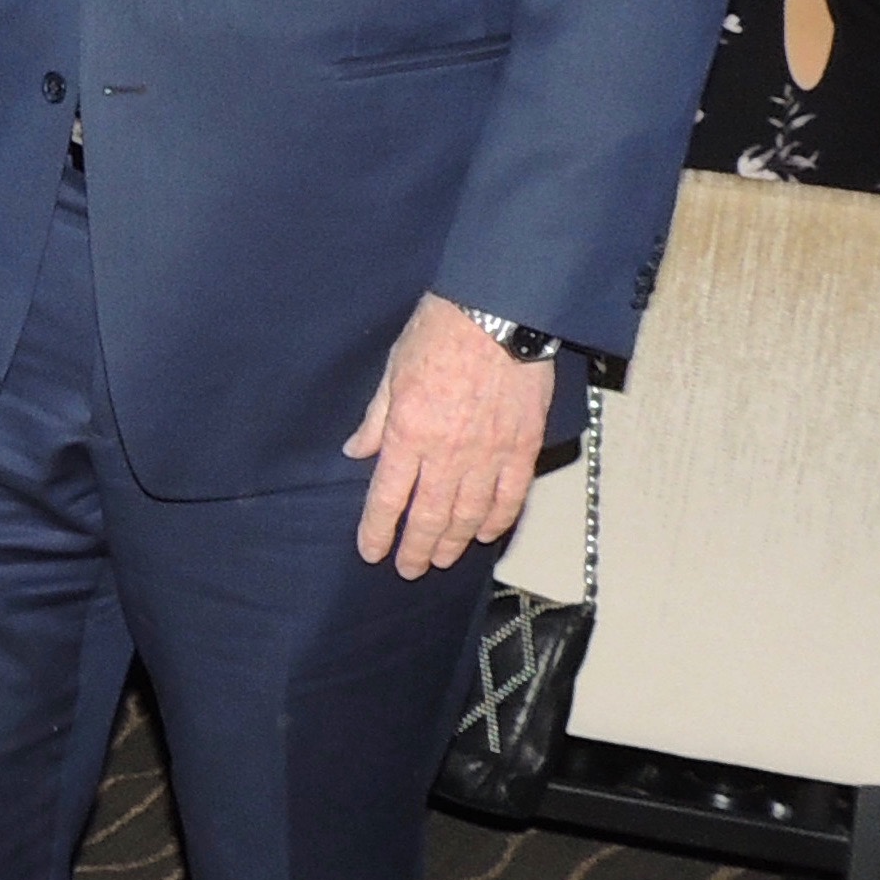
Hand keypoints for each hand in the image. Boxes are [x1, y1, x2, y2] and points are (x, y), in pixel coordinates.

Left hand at [344, 292, 554, 578]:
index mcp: (408, 432)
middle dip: (415, 549)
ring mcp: (488, 453)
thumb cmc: (439, 331)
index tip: (372, 552)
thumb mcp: (392, 372)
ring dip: (453, 542)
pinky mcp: (523, 446)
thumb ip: (375, 419)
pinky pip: (510, 496)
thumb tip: (356, 453)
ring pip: (468, 515)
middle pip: (428, 516)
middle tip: (409, 569)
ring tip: (441, 558)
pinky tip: (485, 534)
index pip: (386, 497)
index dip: (377, 530)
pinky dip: (496, 520)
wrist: (499, 310)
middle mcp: (446, 452)